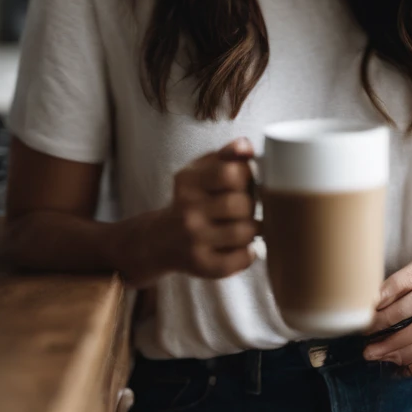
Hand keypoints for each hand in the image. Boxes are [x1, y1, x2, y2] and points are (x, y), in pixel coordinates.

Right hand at [149, 137, 258, 279]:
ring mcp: (193, 240)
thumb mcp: (200, 171)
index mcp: (187, 181)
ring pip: (245, 232)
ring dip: (252, 229)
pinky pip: (241, 259)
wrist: (159, 240)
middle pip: (241, 204)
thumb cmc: (191, 200)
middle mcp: (186, 211)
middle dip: (249, 205)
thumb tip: (246, 146)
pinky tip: (241, 247)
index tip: (243, 182)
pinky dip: (249, 253)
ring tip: (245, 227)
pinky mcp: (201, 266)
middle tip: (244, 208)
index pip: (232, 173)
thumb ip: (226, 155)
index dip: (246, 176)